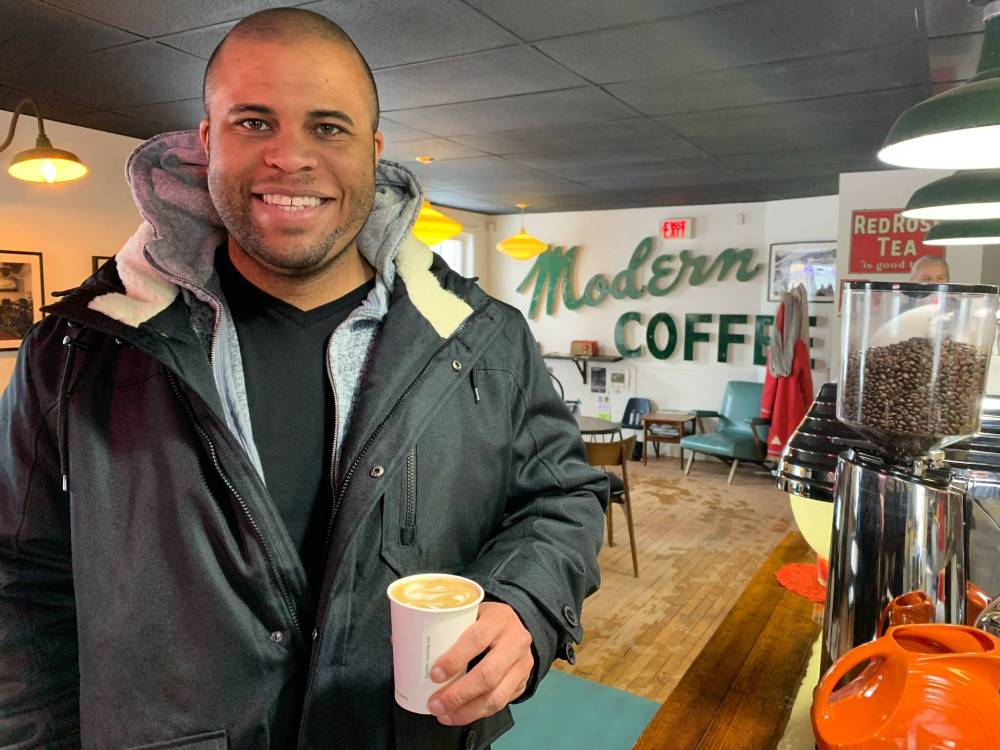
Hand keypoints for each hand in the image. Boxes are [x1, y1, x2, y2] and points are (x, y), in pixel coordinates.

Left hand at [426, 602, 533, 725]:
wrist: (518, 626)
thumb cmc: (485, 621)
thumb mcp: (472, 614)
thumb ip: (449, 628)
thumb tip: (409, 648)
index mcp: (498, 619)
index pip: (476, 639)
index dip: (455, 659)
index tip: (434, 675)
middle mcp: (515, 641)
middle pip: (488, 674)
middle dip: (458, 694)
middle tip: (435, 704)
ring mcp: (523, 664)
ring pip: (496, 696)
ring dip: (467, 711)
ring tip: (444, 715)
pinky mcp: (523, 682)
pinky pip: (501, 704)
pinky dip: (477, 713)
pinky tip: (459, 715)